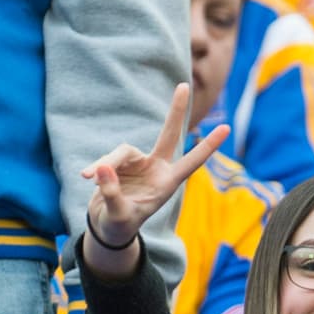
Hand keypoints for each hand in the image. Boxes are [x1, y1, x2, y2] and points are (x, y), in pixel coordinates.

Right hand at [81, 83, 229, 248]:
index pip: (192, 162)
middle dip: (175, 111)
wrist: (107, 227)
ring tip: (89, 177)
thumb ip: (111, 193)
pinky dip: (97, 167)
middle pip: (168, 135)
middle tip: (183, 86)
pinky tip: (85, 177)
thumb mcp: (117, 214)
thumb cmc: (120, 224)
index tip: (227, 127)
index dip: (208, 145)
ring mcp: (138, 164)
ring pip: (122, 152)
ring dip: (107, 163)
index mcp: (167, 183)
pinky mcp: (119, 163)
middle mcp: (156, 169)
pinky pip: (107, 159)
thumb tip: (101, 170)